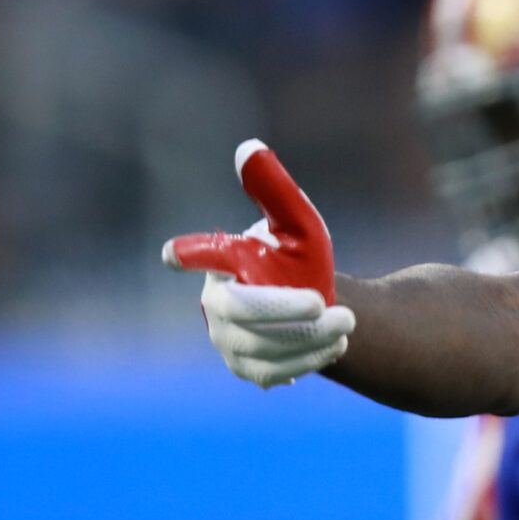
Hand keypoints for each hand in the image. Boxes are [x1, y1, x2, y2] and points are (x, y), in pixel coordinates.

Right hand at [163, 139, 355, 387]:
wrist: (319, 308)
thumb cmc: (300, 258)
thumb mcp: (297, 224)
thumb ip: (276, 191)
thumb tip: (249, 148)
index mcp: (221, 262)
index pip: (196, 256)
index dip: (186, 255)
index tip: (172, 254)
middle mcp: (214, 303)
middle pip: (241, 312)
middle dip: (289, 315)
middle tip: (336, 309)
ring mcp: (225, 339)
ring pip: (260, 347)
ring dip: (309, 340)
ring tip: (347, 325)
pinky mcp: (245, 367)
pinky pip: (271, 371)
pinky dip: (306, 360)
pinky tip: (333, 346)